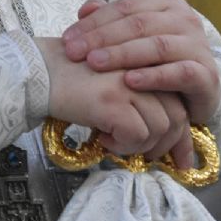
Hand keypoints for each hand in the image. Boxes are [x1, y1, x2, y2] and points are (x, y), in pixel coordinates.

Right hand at [33, 37, 184, 156]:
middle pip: (176, 117)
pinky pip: (137, 135)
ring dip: (140, 145)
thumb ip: (139, 97)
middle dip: (166, 145)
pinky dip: (122, 145)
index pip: (179, 101)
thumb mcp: (113, 82)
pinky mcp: (113, 99)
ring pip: (160, 128)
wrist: (38, 71)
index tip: (179, 158)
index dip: (182, 134)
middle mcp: (143, 69)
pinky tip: (102, 137)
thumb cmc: (71, 78)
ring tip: (115, 140)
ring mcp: (129, 83)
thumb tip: (163, 134)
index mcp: (146, 63)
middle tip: (147, 156)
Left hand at [61, 0, 220, 126]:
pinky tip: (130, 81)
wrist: (197, 95)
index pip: (126, 8)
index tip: (67, 39)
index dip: (94, 22)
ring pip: (157, 46)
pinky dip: (154, 77)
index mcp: (167, 5)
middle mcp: (186, 20)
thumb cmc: (158, 64)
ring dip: (123, 54)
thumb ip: (111, 22)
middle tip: (75, 53)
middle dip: (102, 38)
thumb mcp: (134, 41)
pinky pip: (179, 73)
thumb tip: (84, 8)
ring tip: (95, 63)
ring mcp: (199, 46)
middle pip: (139, 24)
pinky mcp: (207, 75)